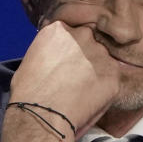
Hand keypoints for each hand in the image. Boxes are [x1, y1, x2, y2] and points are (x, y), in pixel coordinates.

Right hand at [1, 21, 119, 141]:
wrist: (42, 112)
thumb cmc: (29, 90)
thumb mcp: (33, 57)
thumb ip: (52, 48)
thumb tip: (60, 54)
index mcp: (60, 29)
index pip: (72, 31)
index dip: (70, 47)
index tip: (66, 58)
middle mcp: (83, 35)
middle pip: (89, 41)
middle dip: (85, 54)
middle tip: (76, 74)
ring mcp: (100, 54)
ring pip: (103, 59)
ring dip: (97, 70)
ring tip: (83, 89)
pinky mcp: (113, 74)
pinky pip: (111, 77)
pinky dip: (104, 86)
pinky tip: (90, 97)